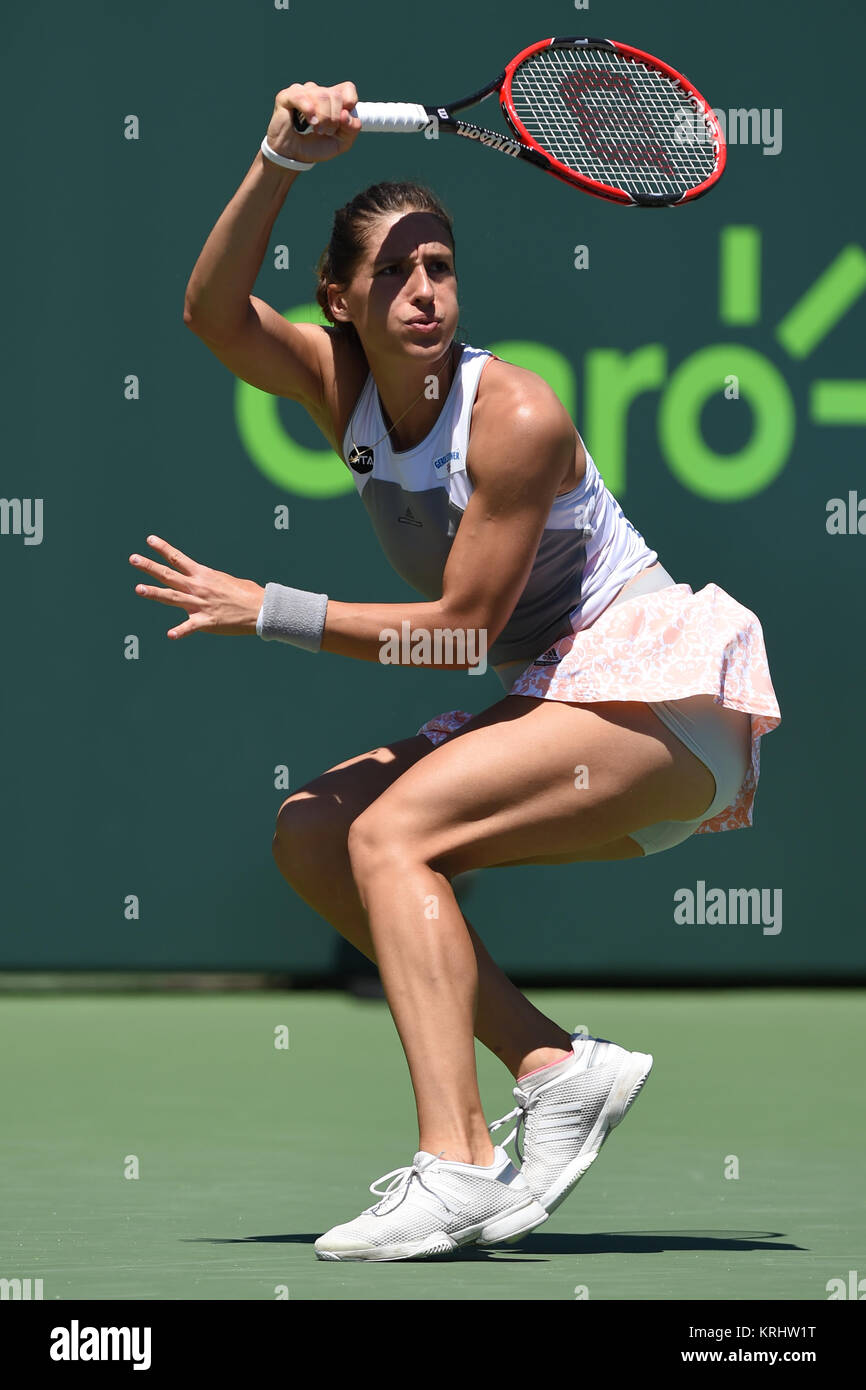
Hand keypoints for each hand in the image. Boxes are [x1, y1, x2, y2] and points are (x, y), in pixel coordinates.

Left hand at [130, 535, 264, 639]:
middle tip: (133, 558)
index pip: (178, 558)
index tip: (149, 540)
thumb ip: (211, 582)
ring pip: (172, 597)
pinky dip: (180, 631)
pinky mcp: (206, 621)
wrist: (261, 608)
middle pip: (168, 575)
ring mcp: (200, 604)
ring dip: (154, 593)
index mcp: (203, 575)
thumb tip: (208, 582)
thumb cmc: (248, 594)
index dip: (163, 548)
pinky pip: (190, 627)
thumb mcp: (226, 580)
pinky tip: (170, 635)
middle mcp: (198, 587)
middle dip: (149, 566)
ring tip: (138, 589)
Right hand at [265, 81, 361, 164]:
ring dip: (323, 117)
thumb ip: (351, 129)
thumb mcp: (341, 143)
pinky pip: (301, 96)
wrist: (293, 157)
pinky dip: (309, 110)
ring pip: (321, 95)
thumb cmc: (315, 147)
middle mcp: (317, 92)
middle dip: (334, 118)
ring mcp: (301, 92)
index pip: (347, 88)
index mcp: (331, 99)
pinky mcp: (286, 97)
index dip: (350, 101)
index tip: (343, 119)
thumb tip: (346, 115)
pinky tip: (310, 121)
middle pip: (335, 95)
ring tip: (317, 130)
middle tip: (326, 132)